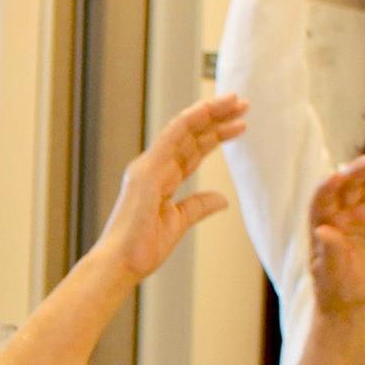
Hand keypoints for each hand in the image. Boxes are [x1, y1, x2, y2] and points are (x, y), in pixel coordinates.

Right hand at [93, 93, 246, 281]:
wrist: (121, 262)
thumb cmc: (143, 248)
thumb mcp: (179, 223)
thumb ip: (198, 206)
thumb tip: (222, 199)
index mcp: (161, 179)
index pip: (193, 150)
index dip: (216, 135)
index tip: (240, 125)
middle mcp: (154, 167)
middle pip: (191, 136)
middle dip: (217, 118)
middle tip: (243, 104)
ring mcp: (149, 166)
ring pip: (183, 130)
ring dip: (210, 113)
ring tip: (236, 101)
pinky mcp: (147, 170)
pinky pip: (171, 137)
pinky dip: (190, 120)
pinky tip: (209, 108)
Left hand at [305, 144, 364, 314]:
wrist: (358, 294)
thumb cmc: (337, 285)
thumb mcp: (331, 273)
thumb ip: (329, 252)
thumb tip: (324, 232)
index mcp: (321, 220)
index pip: (322, 198)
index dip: (328, 187)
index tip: (337, 177)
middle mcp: (341, 207)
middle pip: (348, 183)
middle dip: (358, 170)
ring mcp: (364, 206)